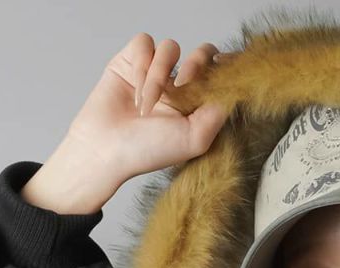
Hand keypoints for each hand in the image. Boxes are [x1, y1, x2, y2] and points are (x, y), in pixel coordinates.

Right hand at [26, 33, 233, 212]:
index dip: (225, 68)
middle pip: (202, 51)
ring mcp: (155, 72)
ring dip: (160, 74)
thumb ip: (218, 112)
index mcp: (197, 104)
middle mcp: (179, 86)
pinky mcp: (131, 60)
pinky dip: (141, 66)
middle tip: (184, 86)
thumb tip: (233, 88)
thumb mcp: (194, 139)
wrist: (106, 150)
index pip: (220, 74)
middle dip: (197, 65)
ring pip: (170, 47)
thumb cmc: (147, 151)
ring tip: (147, 104)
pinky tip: (135, 91)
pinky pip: (144, 43)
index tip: (224, 70)